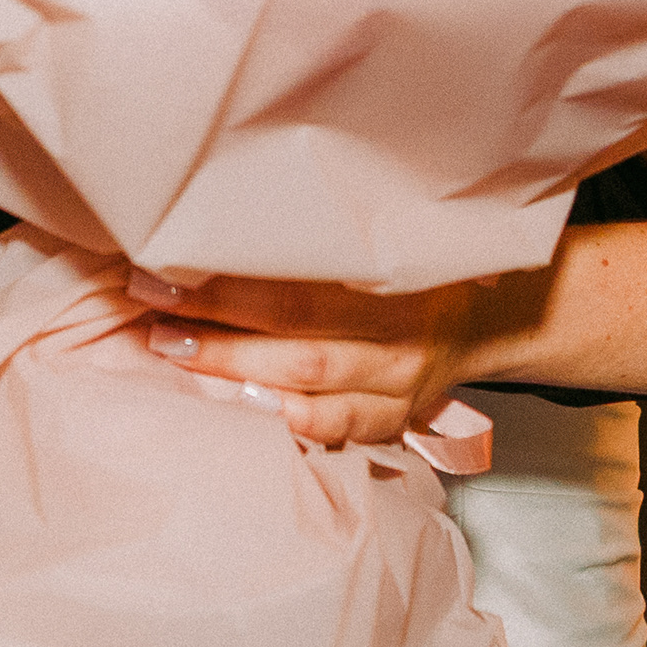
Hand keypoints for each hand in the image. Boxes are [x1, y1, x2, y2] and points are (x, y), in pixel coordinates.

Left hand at [129, 267, 510, 448]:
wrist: (489, 320)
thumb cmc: (418, 271)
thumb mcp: (386, 240)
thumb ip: (323, 238)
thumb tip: (223, 217)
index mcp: (397, 278)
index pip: (301, 283)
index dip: (230, 282)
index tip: (168, 270)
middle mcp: (401, 334)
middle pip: (300, 336)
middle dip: (220, 330)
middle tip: (158, 318)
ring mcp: (399, 385)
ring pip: (310, 386)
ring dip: (236, 372)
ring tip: (178, 355)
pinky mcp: (394, 421)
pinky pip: (337, 429)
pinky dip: (288, 422)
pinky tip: (241, 411)